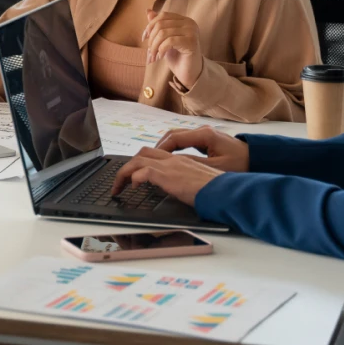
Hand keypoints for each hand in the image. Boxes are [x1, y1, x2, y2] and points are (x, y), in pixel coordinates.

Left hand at [108, 147, 223, 205]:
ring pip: (138, 160)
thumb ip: (185, 181)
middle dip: (127, 166)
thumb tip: (176, 189)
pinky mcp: (169, 175)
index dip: (140, 163)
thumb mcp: (197, 183)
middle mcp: (174, 159)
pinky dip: (134, 177)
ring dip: (124, 173)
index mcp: (181, 160)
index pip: (155, 154)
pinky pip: (144, 171)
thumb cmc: (217, 190)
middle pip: (142, 153)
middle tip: (120, 182)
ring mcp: (170, 166)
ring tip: (118, 187)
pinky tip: (133, 187)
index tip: (133, 176)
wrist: (225, 191)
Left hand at [142, 10, 204, 86]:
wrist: (188, 72)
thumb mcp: (164, 39)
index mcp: (184, 20)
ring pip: (163, 33)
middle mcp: (190, 23)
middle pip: (161, 24)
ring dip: (154, 46)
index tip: (144, 38)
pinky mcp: (192, 42)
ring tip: (153, 56)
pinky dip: (161, 50)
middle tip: (149, 51)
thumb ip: (158, 25)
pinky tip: (160, 57)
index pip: (163, 16)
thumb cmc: (176, 56)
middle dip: (151, 39)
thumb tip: (148, 11)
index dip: (150, 26)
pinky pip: (170, 41)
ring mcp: (192, 31)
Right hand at [154, 126, 249, 172]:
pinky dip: (174, 148)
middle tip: (147, 160)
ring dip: (165, 147)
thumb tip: (171, 164)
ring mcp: (203, 134)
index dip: (161, 149)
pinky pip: (184, 141)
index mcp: (203, 135)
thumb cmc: (240, 164)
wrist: (257, 158)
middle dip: (159, 147)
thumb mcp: (216, 167)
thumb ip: (193, 164)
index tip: (150, 160)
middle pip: (172, 135)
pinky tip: (169, 159)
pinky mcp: (205, 140)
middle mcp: (201, 130)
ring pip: (177, 137)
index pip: (174, 138)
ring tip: (155, 160)